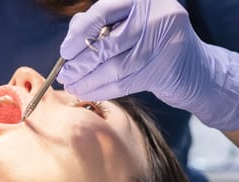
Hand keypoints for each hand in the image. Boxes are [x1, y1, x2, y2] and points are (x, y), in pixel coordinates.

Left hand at [58, 0, 238, 129]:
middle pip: (107, 43)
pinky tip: (86, 92)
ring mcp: (164, 42)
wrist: (192, 65)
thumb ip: (103, 24)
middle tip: (64, 73)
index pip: (103, 12)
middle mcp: (157, 15)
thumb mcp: (130, 23)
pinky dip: (101, 89)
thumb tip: (71, 37)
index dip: (79, 33)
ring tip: (71, 85)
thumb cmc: (152, 41)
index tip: (65, 50)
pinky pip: (124, 83)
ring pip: (114, 66)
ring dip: (87, 80)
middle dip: (80, 62)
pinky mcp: (164, 69)